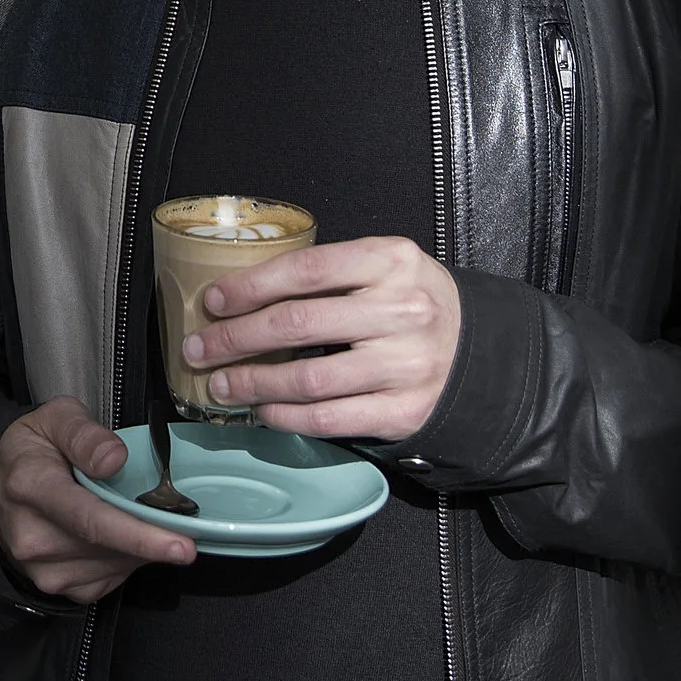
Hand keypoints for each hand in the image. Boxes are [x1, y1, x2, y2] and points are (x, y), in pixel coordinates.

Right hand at [0, 396, 193, 602]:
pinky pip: (106, 580)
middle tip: (185, 526)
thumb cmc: (33, 450)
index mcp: (30, 486)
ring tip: (134, 517)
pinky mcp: (53, 586)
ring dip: (137, 547)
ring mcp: (40, 567)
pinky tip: (118, 537)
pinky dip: (123, 560)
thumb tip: (114, 460)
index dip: (140, 535)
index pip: (90, 519)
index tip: (182, 545)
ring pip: (113, 566)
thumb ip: (84, 434)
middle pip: (107, 546)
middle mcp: (31, 535)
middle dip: (152, 538)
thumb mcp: (55, 419)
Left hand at [183, 237, 460, 441]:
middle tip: (198, 349)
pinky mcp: (404, 412)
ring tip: (220, 384)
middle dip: (235, 339)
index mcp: (392, 261)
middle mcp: (402, 311)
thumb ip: (331, 273)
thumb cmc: (412, 303)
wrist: (482, 355)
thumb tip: (243, 293)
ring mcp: (406, 365)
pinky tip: (262, 409)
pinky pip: (329, 419)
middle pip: (298, 325)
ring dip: (252, 383)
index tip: (213, 301)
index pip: (308, 270)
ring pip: (307, 379)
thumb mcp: (385, 267)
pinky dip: (284, 416)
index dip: (251, 285)